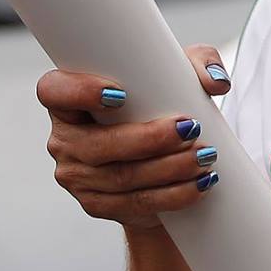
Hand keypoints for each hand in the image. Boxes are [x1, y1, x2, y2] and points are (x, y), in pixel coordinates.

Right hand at [38, 43, 231, 232]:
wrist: (159, 161)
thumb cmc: (160, 105)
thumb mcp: (178, 76)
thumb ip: (198, 65)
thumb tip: (216, 82)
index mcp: (68, 101)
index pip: (54, 92)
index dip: (79, 92)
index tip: (121, 94)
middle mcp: (64, 140)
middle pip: (97, 144)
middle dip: (148, 139)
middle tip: (190, 128)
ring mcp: (77, 177)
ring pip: (120, 177)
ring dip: (167, 169)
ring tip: (204, 157)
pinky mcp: (97, 205)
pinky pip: (134, 204)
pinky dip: (171, 195)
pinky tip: (199, 185)